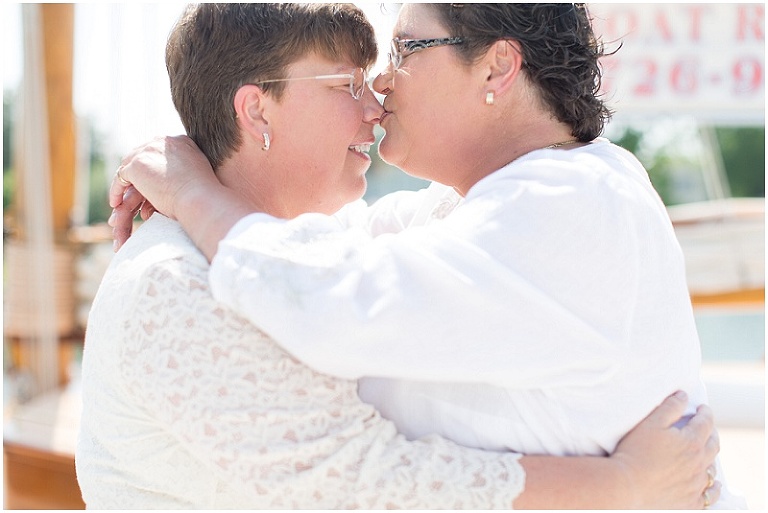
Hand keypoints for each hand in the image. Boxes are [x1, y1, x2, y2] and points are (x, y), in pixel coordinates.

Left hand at [108, 135, 215, 250]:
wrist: (199, 198)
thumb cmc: (204, 194)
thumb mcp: (199, 173)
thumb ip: (187, 168)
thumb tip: (175, 178)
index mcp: (180, 140)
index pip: (158, 151)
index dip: (152, 166)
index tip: (149, 181)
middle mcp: (162, 141)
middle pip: (141, 155)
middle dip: (136, 173)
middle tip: (131, 190)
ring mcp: (147, 151)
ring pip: (129, 166)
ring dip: (127, 183)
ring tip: (122, 199)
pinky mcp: (136, 165)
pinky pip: (120, 178)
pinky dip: (117, 191)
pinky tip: (116, 203)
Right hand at [612, 391, 720, 508]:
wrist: (626, 485)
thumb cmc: (635, 452)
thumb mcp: (650, 423)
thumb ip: (669, 407)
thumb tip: (683, 395)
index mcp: (691, 441)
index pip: (705, 423)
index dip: (705, 413)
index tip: (703, 409)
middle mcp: (699, 463)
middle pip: (713, 445)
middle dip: (711, 433)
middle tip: (707, 428)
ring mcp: (696, 484)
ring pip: (712, 470)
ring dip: (711, 459)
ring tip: (706, 454)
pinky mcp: (690, 502)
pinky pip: (710, 496)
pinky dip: (713, 488)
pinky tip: (712, 485)